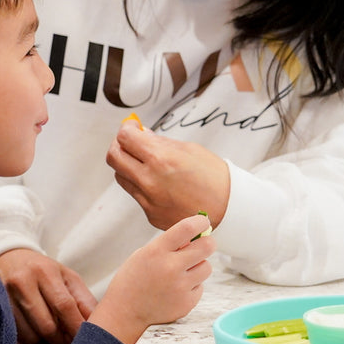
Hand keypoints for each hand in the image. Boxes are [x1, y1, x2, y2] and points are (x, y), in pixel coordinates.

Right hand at [0, 248, 97, 343]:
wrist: (9, 258)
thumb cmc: (43, 271)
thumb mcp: (66, 277)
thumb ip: (83, 299)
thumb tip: (97, 324)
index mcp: (45, 271)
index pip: (64, 305)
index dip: (75, 327)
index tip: (85, 341)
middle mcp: (22, 281)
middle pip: (46, 324)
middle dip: (60, 340)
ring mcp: (4, 295)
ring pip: (29, 335)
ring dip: (42, 342)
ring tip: (49, 337)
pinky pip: (13, 338)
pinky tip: (31, 336)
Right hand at [90, 214, 214, 343]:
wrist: (125, 311)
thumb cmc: (134, 279)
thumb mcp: (144, 253)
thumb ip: (169, 244)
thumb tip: (196, 236)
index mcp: (157, 251)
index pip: (187, 228)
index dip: (200, 222)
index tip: (203, 222)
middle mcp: (171, 268)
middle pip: (207, 247)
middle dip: (207, 243)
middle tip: (202, 245)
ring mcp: (180, 287)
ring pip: (207, 267)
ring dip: (199, 266)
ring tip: (183, 271)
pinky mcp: (187, 303)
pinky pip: (200, 286)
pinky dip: (192, 285)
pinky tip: (176, 289)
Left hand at [106, 122, 230, 230]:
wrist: (230, 210)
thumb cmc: (214, 176)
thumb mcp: (189, 149)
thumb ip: (160, 142)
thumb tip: (140, 134)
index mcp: (161, 159)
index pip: (124, 138)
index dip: (127, 129)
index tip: (132, 128)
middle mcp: (149, 181)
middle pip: (113, 157)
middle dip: (119, 145)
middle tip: (130, 142)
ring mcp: (148, 201)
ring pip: (121, 177)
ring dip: (128, 166)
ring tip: (146, 163)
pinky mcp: (150, 215)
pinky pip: (136, 195)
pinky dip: (142, 185)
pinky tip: (161, 184)